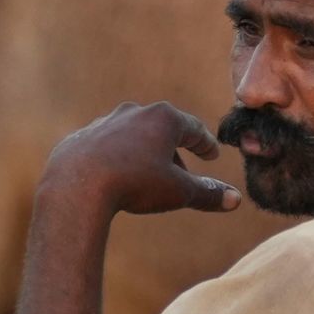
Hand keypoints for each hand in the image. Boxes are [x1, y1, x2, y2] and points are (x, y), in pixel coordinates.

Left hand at [45, 102, 242, 218]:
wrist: (77, 186)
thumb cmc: (135, 184)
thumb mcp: (178, 192)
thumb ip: (208, 194)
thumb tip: (236, 200)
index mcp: (163, 119)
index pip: (193, 129)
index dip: (205, 144)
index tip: (211, 154)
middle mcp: (135, 113)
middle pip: (162, 131)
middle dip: (174, 152)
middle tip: (181, 174)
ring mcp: (106, 122)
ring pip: (133, 137)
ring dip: (143, 154)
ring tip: (146, 177)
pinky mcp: (82, 137)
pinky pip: (106, 147)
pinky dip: (116, 159)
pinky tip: (115, 177)